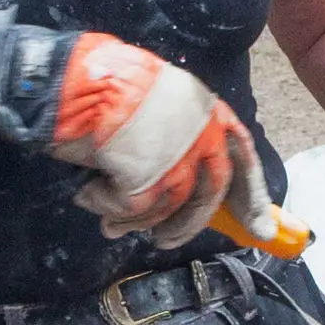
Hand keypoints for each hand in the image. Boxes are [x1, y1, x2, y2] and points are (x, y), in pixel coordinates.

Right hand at [0, 13, 270, 249]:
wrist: (61, 82)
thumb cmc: (97, 88)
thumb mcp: (152, 103)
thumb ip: (175, 136)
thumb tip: (186, 185)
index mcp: (203, 105)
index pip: (242, 154)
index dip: (252, 196)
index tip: (263, 228)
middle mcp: (199, 127)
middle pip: (211, 190)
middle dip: (190, 222)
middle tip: (166, 241)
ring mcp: (175, 152)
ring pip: (173, 207)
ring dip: (142, 220)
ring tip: (114, 219)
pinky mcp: (146, 175)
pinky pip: (135, 211)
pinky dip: (110, 209)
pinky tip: (91, 195)